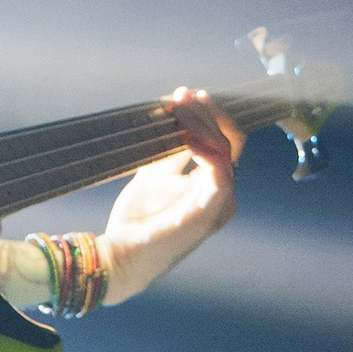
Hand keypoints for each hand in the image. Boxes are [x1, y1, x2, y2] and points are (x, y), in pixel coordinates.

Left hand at [102, 88, 241, 303]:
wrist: (121, 256)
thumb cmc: (137, 221)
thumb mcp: (153, 175)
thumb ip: (170, 150)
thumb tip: (179, 118)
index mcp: (212, 185)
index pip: (226, 140)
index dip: (210, 114)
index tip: (184, 95)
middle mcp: (222, 193)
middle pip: (231, 140)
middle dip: (206, 112)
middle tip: (181, 95)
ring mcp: (219, 204)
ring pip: (226, 149)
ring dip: (201, 123)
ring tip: (177, 109)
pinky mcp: (209, 213)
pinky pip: (220, 173)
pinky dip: (205, 149)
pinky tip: (186, 137)